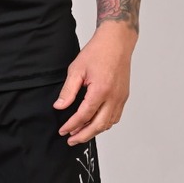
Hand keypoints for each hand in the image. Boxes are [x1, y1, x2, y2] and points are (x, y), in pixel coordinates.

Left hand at [53, 26, 135, 144]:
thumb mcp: (76, 69)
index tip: (63, 131)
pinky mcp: (124, 96)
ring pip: (108, 123)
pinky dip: (105, 124)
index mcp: (100, 91)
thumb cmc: (97, 52)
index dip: (72, 125)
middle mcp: (113, 97)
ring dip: (94, 131)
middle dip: (83, 135)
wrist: (117, 42)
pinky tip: (95, 123)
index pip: (84, 115)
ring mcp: (121, 98)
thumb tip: (60, 107)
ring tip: (80, 133)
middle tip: (71, 140)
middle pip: (98, 125)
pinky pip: (115, 116)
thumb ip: (68, 91)